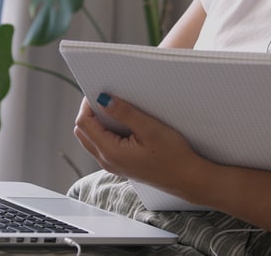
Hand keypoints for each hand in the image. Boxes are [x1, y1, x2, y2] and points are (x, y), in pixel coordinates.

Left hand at [73, 94, 204, 191]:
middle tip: (106, 98)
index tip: (98, 91)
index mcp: (110, 152)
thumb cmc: (173, 157)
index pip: (83, 124)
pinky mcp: (120, 165)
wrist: (187, 179)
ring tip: (115, 110)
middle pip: (83, 132)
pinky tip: (123, 124)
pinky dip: (106, 132)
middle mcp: (107, 161)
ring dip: (97, 122)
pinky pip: (102, 145)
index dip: (87, 105)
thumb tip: (103, 99)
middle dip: (89, 112)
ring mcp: (112, 165)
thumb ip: (125, 113)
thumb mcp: (150, 129)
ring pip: (91, 139)